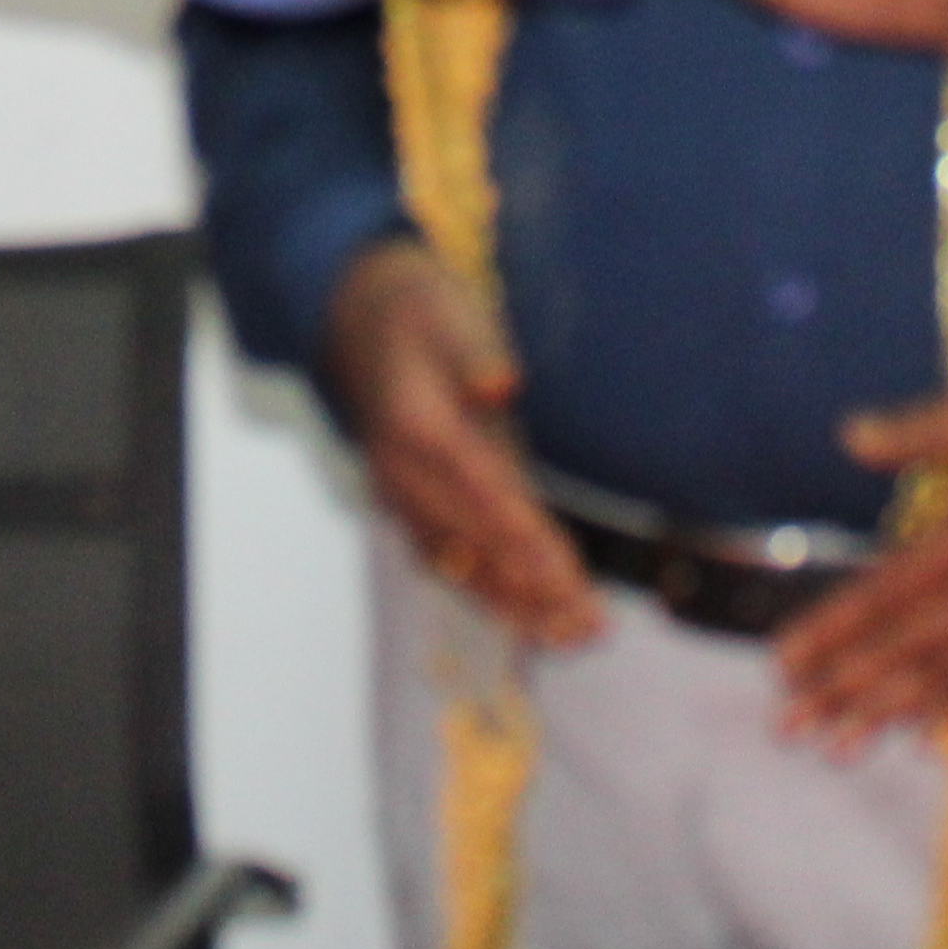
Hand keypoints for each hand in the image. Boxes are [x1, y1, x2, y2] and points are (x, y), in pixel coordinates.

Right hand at [319, 239, 601, 646]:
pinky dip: (491, 598)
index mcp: (415, 425)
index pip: (475, 487)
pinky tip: (532, 623)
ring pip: (458, 566)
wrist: (358, 320)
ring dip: (515, 606)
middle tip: (588, 623)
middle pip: (470, 540)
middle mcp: (401, 474)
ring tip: (572, 637)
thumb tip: (500, 384)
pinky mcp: (412, 511)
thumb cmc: (418, 313)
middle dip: (531, 586)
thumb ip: (474, 350)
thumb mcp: (446, 311)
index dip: (518, 532)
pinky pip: (449, 565)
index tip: (562, 572)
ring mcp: (402, 498)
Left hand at [771, 372, 947, 747]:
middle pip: (907, 652)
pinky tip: (921, 729)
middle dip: (843, 691)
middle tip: (787, 728)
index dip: (833, 631)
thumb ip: (924, 429)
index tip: (783, 661)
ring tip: (836, 748)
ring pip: (947, 678)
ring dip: (886, 712)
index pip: (888, 595)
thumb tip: (846, 435)